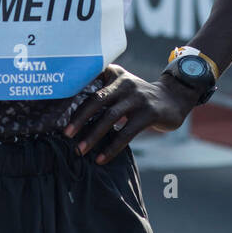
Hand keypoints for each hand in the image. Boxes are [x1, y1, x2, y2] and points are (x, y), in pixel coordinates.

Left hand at [63, 64, 197, 163]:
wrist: (173, 97)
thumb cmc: (139, 96)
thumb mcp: (122, 85)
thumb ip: (103, 90)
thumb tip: (70, 109)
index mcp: (114, 74)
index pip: (91, 84)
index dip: (74, 97)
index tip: (58, 112)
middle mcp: (125, 83)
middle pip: (97, 100)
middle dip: (80, 118)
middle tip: (66, 134)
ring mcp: (138, 97)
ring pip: (110, 117)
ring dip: (93, 136)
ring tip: (80, 150)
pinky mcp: (149, 113)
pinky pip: (126, 133)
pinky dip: (112, 147)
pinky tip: (101, 158)